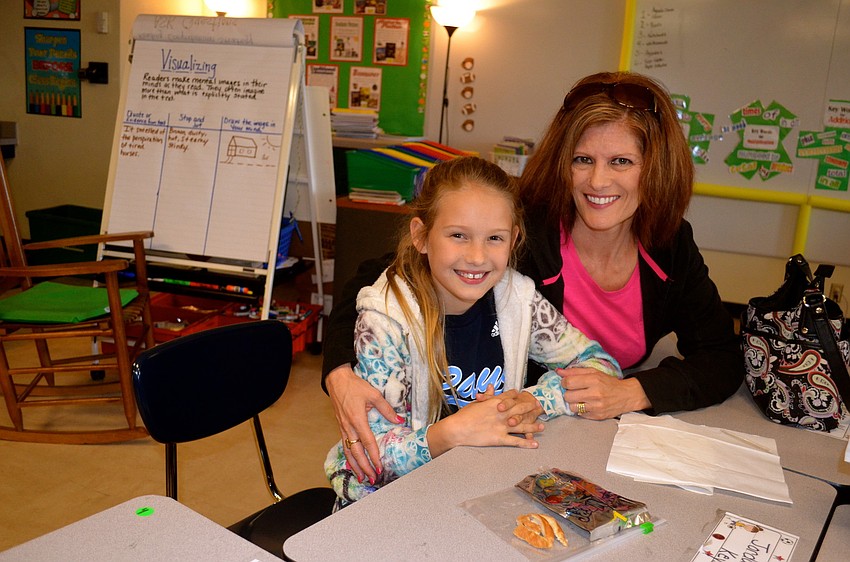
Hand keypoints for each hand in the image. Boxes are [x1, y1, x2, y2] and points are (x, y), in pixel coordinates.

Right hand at [326, 364, 402, 482]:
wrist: (337, 380)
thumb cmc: (355, 386)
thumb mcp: (374, 394)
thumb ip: (386, 409)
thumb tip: (399, 420)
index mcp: (358, 419)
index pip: (368, 442)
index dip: (374, 456)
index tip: (380, 467)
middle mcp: (349, 427)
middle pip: (356, 452)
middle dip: (365, 467)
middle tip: (373, 479)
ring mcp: (343, 428)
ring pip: (348, 451)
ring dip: (356, 466)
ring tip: (362, 478)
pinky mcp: (341, 427)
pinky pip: (345, 445)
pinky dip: (349, 457)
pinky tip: (353, 464)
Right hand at [426, 396, 543, 456]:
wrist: (458, 428)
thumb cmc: (465, 415)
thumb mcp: (476, 403)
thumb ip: (486, 396)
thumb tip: (491, 387)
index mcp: (496, 403)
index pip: (511, 397)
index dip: (520, 397)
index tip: (526, 396)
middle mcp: (502, 413)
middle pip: (521, 409)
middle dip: (531, 408)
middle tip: (540, 407)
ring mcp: (502, 426)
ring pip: (522, 425)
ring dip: (533, 426)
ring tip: (542, 426)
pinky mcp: (500, 438)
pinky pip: (516, 441)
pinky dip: (526, 443)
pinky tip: (535, 444)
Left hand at [558, 367, 650, 419]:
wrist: (626, 396)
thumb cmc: (609, 382)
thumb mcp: (594, 372)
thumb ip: (575, 371)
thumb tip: (558, 371)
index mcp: (594, 380)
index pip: (568, 382)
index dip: (565, 382)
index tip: (568, 382)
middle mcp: (595, 394)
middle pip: (567, 396)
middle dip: (568, 393)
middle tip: (575, 391)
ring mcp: (596, 407)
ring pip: (572, 407)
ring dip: (573, 402)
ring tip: (581, 398)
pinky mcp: (597, 416)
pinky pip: (580, 414)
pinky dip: (581, 409)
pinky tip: (587, 404)